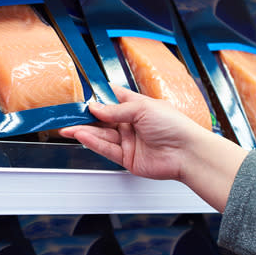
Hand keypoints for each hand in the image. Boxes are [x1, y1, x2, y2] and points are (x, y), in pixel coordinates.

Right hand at [60, 85, 200, 180]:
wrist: (187, 152)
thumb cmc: (175, 126)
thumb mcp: (142, 108)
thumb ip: (116, 110)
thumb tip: (95, 107)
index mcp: (137, 107)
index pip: (112, 99)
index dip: (97, 97)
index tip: (81, 96)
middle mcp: (131, 124)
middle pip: (102, 119)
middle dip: (85, 117)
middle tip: (68, 115)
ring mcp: (128, 141)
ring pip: (101, 135)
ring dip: (84, 131)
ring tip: (68, 127)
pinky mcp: (127, 157)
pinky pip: (106, 149)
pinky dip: (93, 142)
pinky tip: (82, 136)